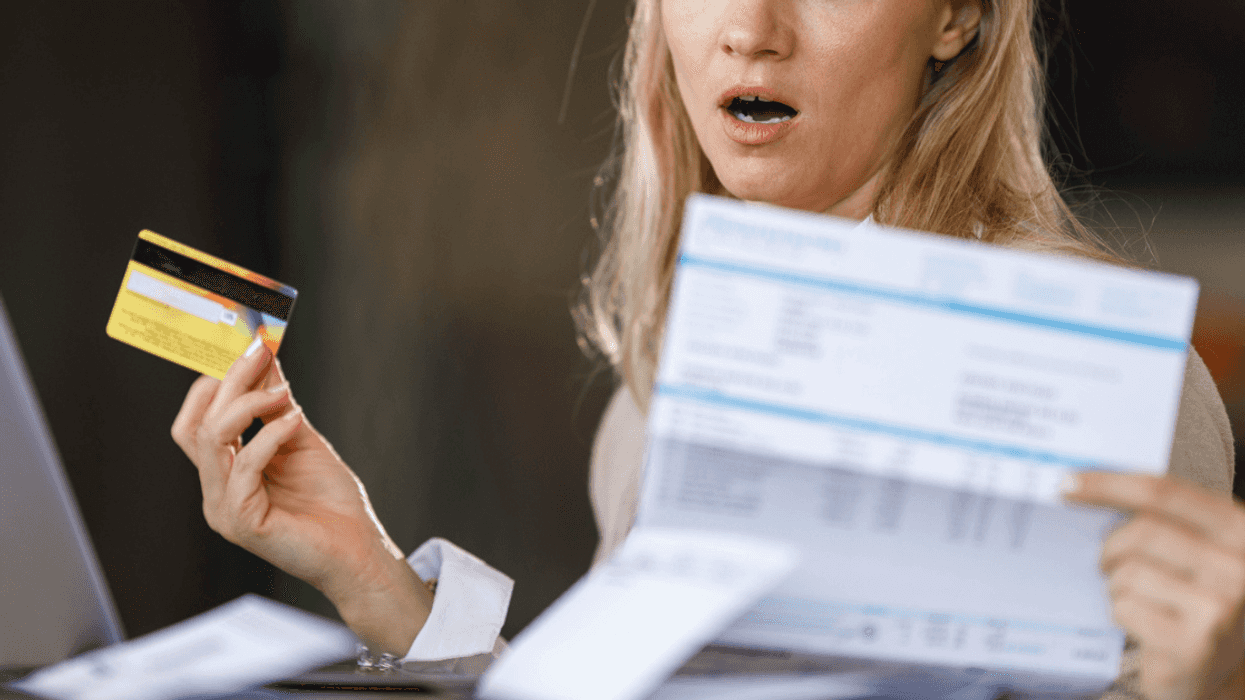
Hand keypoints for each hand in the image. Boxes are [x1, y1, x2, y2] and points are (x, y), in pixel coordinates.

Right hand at [171, 342, 431, 653]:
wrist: (358, 549)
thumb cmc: (332, 502)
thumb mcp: (300, 440)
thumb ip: (276, 406)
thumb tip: (263, 361)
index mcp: (225, 473)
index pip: (196, 421)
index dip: (214, 382)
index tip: (246, 347)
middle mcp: (216, 491)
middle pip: (197, 424)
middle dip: (228, 382)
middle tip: (259, 352)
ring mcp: (223, 508)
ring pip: (210, 440)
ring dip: (247, 404)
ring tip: (283, 392)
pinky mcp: (241, 522)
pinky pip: (242, 466)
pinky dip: (268, 436)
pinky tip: (293, 422)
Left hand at [1065, 472, 1244, 699]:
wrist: (1219, 667)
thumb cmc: (1197, 598)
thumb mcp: (1198, 550)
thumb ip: (1163, 519)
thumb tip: (1084, 488)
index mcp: (1239, 528)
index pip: (1163, 492)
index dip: (1109, 483)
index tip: (1066, 482)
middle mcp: (1239, 565)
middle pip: (1141, 532)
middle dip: (1110, 547)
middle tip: (1104, 562)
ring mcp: (1220, 607)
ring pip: (1128, 572)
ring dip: (1116, 585)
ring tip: (1133, 598)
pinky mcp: (1194, 643)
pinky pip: (1126, 608)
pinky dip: (1120, 613)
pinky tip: (1141, 624)